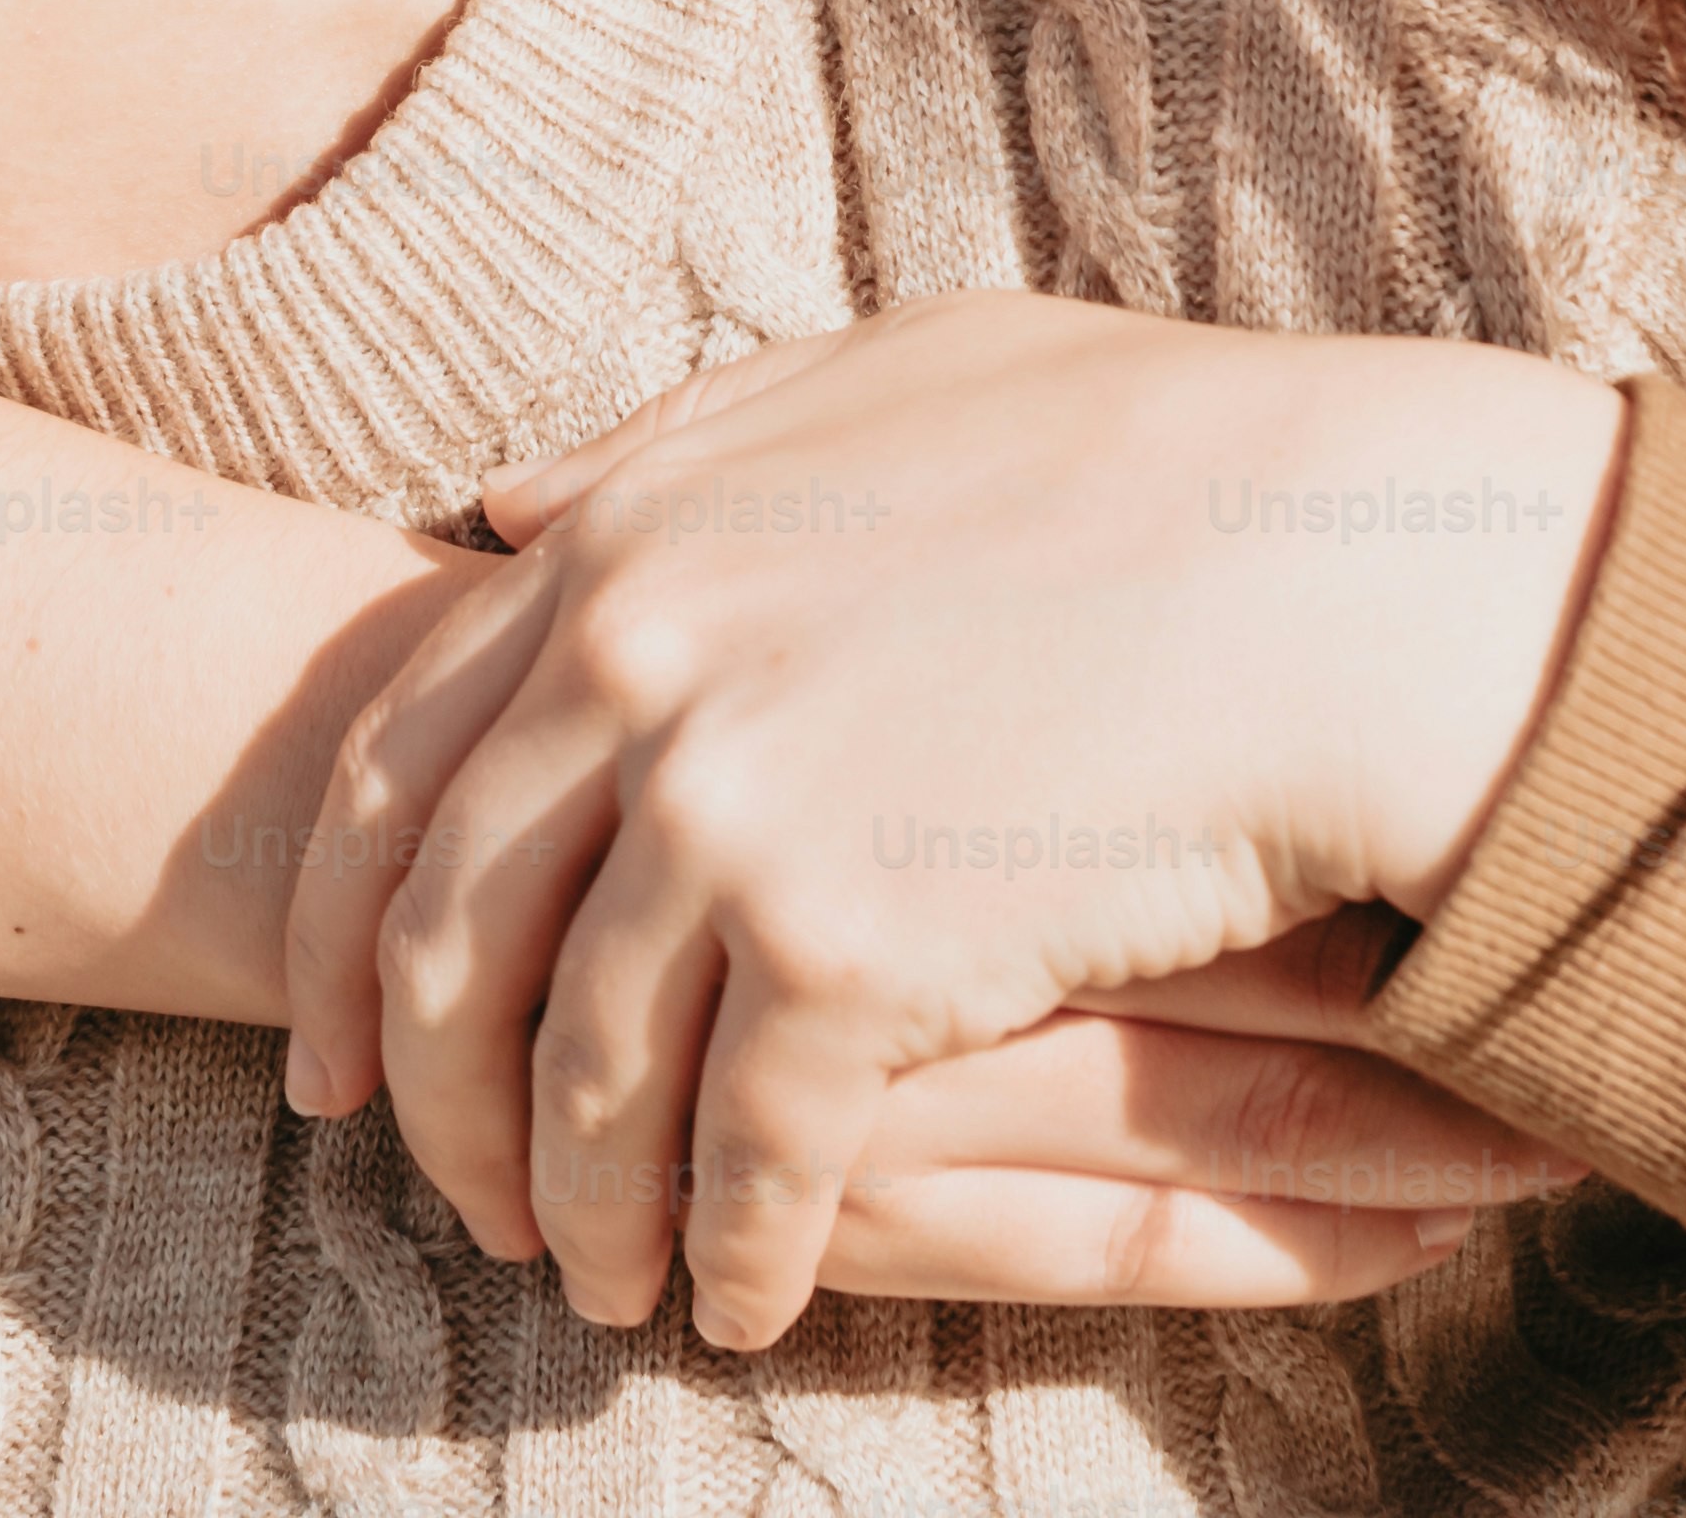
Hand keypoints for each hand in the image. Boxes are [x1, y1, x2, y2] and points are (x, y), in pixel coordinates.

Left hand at [280, 295, 1627, 1350]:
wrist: (1350, 568)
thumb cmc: (1158, 460)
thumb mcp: (888, 381)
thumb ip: (681, 440)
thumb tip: (503, 503)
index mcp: (630, 538)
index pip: (394, 769)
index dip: (339, 933)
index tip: (335, 1055)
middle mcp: (640, 667)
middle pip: (447, 943)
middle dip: (435, 1104)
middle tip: (454, 1205)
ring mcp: (735, 810)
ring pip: (581, 1077)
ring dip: (578, 1211)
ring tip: (607, 1284)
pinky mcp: (847, 951)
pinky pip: (742, 1157)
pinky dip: (731, 1252)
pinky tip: (748, 1304)